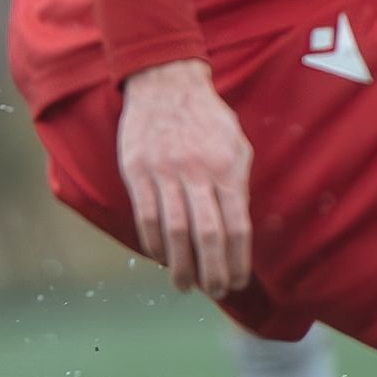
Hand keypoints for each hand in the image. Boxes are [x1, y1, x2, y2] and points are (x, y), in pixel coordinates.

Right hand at [118, 60, 252, 295]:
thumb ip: (238, 183)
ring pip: (174, 231)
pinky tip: (162, 258)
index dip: (238, 258)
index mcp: (228, 168)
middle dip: (212, 270)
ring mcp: (165, 173)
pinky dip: (154, 243)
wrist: (166, 84)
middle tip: (216, 291)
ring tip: (186, 285)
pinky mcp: (137, 172)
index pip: (236, 225)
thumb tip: (239, 226)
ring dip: (181, 265)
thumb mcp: (237, 144)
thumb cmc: (208, 118)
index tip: (239, 280)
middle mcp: (198, 173)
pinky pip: (146, 216)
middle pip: (207, 235)